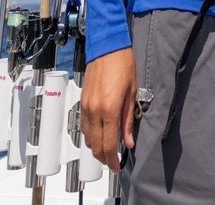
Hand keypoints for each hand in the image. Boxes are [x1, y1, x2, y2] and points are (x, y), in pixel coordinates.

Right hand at [81, 47, 136, 170]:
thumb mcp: (132, 92)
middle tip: (113, 161)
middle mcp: (94, 111)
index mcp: (109, 109)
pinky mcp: (82, 103)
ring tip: (109, 148)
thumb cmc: (123, 65)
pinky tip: (100, 133)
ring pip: (87, 138)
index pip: (109, 144)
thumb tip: (128, 141)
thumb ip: (128, 120)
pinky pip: (84, 127)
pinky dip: (91, 135)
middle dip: (104, 157)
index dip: (112, 160)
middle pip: (95, 146)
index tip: (117, 166)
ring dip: (96, 147)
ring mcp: (86, 107)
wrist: (107, 48)